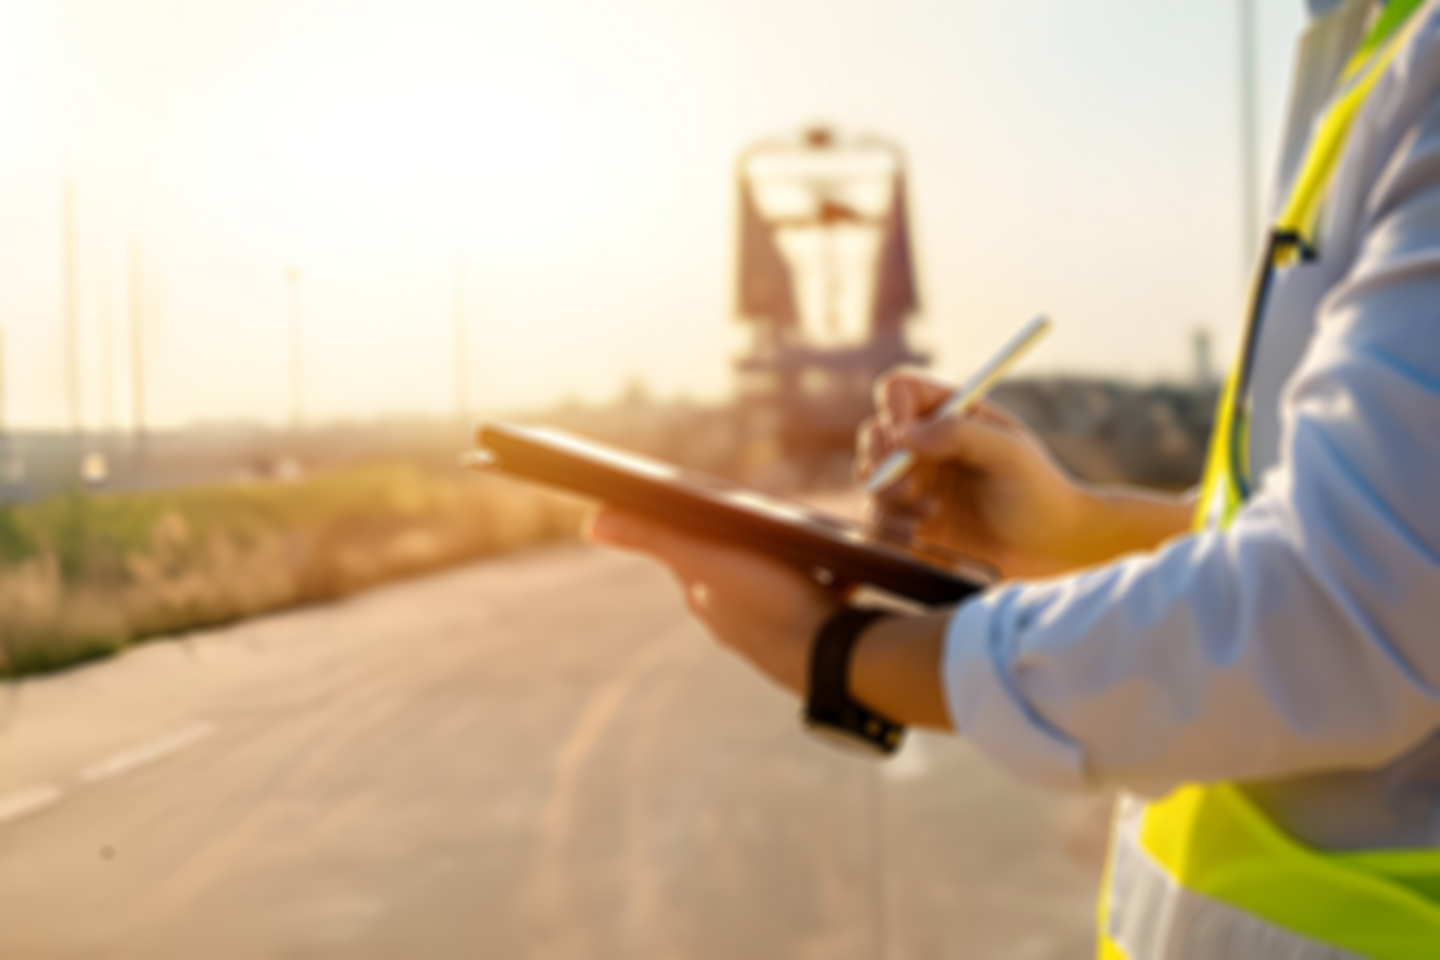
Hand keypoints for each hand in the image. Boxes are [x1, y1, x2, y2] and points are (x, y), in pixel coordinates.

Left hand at [586, 507, 838, 695]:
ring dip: (790, 566)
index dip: (708, 527)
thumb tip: (590, 523)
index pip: (694, 552)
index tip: (731, 511)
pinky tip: (841, 578)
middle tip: (777, 526)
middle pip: (736, 568)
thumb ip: (654, 535)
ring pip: (776, 586)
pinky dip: (823, 585)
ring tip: (811, 553)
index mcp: (704, 596)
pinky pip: (814, 600)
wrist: (832, 655)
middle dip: (754, 546)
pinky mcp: (811, 636)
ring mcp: (772, 630)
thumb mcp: (705, 555)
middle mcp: (732, 619)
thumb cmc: (766, 601)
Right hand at [857, 368, 1089, 578]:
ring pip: (871, 476)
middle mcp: (928, 443)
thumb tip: (904, 434)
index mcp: (952, 413)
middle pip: (875, 433)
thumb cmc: (1039, 493)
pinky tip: (920, 532)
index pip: (901, 391)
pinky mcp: (911, 518)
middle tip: (907, 485)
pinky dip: (889, 523)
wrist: (1048, 548)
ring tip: (930, 513)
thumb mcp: (1010, 454)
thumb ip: (960, 434)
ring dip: (888, 495)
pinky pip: (878, 515)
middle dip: (881, 459)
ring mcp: (917, 481)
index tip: (905, 436)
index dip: (895, 409)